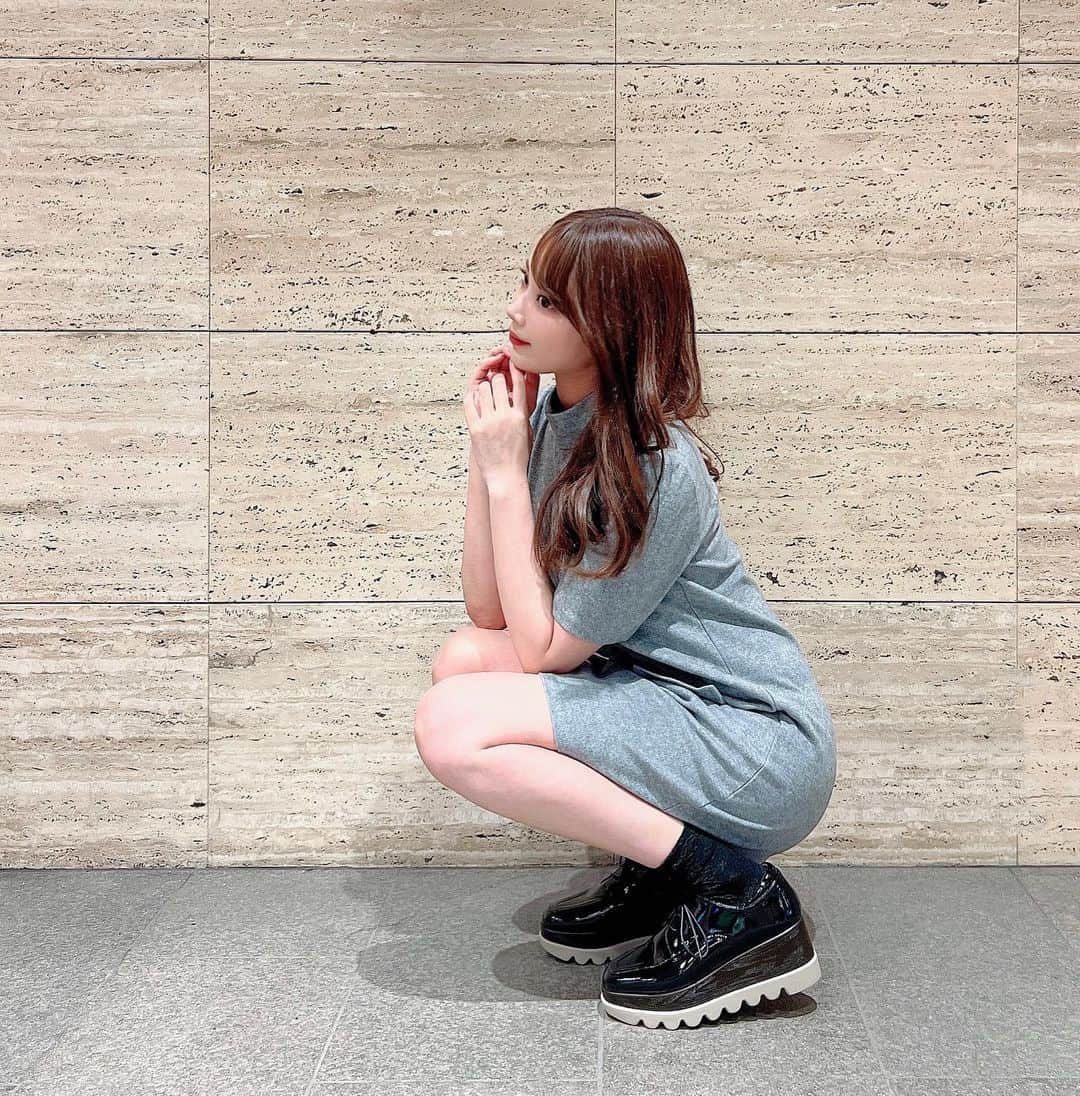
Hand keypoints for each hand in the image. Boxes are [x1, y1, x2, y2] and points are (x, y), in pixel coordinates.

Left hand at [464, 344, 537, 491]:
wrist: (506, 477)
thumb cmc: (518, 456)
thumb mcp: (526, 431)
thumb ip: (521, 413)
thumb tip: (516, 397)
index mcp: (521, 416)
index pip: (519, 384)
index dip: (515, 370)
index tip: (511, 363)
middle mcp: (505, 416)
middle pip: (498, 383)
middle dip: (496, 379)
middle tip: (494, 380)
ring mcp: (489, 422)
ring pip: (483, 390)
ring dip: (483, 387)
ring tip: (484, 390)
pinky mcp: (475, 429)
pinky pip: (469, 404)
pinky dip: (471, 398)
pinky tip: (473, 398)